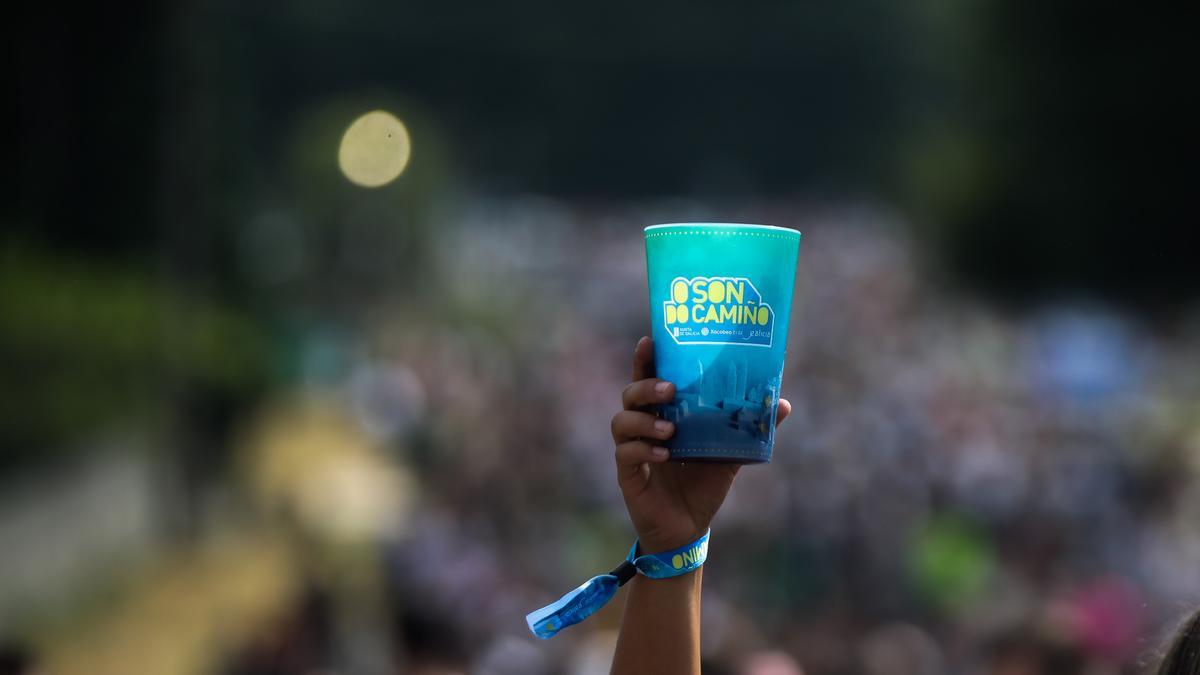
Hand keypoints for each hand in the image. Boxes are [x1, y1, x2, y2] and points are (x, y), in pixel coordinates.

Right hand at [611, 337, 791, 553]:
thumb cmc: (704, 483)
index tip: (650, 340)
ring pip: (622, 422)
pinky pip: (626, 454)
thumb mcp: (731, 452)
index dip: (645, 359)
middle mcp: (643, 426)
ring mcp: (631, 449)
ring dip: (645, 420)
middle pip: (630, 394)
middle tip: (671, 388)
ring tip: (671, 428)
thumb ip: (749, 427)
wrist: (689, 527)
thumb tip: (782, 403)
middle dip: (646, 386)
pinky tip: (664, 454)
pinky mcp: (628, 474)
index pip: (648, 379)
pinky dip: (643, 450)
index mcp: (663, 413)